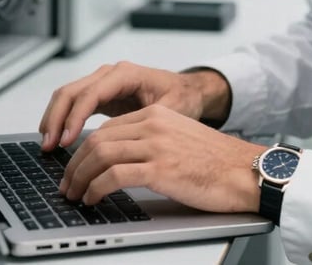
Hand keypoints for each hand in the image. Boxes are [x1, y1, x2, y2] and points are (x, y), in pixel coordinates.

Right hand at [38, 61, 229, 150]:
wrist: (187, 91)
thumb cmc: (181, 98)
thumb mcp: (170, 109)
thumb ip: (145, 120)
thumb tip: (124, 138)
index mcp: (126, 74)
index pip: (91, 93)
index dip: (75, 116)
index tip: (67, 140)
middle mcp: (111, 74)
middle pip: (72, 90)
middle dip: (57, 117)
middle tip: (49, 146)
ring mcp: (103, 82)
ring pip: (68, 95)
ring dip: (54, 118)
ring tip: (47, 145)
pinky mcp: (101, 94)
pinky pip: (74, 103)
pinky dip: (62, 118)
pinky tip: (57, 138)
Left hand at [59, 103, 264, 213]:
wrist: (245, 171)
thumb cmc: (216, 162)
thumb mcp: (179, 139)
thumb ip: (152, 141)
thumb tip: (119, 161)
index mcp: (157, 114)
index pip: (108, 127)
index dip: (84, 149)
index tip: (75, 167)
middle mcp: (154, 124)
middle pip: (98, 138)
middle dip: (75, 164)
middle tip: (66, 184)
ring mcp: (157, 144)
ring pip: (100, 154)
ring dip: (79, 177)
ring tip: (74, 194)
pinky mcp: (160, 168)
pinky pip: (113, 175)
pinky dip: (95, 188)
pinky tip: (92, 199)